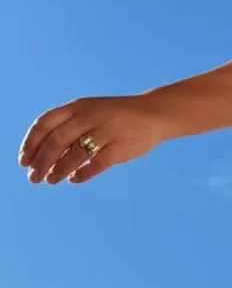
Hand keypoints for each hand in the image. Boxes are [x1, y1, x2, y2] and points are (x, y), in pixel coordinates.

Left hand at [19, 94, 164, 184]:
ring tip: (51, 180)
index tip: (23, 160)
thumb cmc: (115, 116)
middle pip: (56, 141)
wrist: (151, 114)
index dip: (30, 143)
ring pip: (74, 154)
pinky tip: (74, 179)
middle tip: (34, 178)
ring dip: (58, 169)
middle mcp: (88, 117)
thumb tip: (44, 154)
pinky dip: (82, 173)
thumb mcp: (88, 112)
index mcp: (76, 107)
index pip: (44, 124)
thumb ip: (67, 127)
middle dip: (41, 161)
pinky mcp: (120, 148)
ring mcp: (105, 132)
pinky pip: (97, 164)